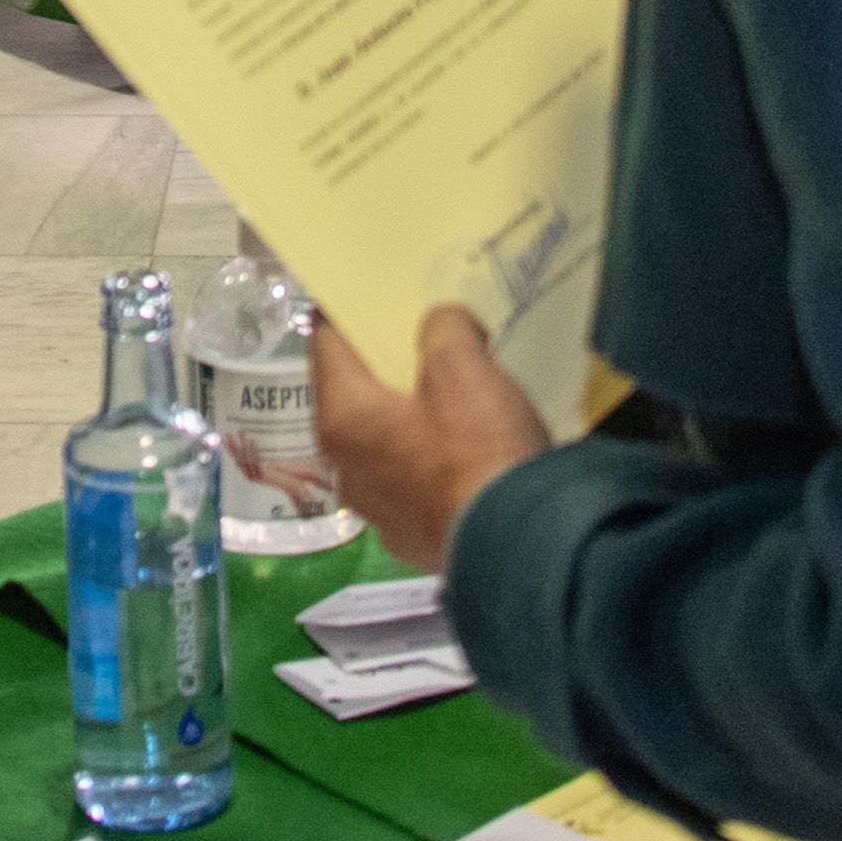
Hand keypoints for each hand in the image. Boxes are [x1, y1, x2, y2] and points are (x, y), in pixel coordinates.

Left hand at [313, 302, 554, 575]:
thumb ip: (443, 327)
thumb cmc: (476, 449)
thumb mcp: (463, 366)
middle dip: (379, 366)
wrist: (517, 547)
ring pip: (380, 444)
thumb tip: (441, 325)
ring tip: (445, 397)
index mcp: (342, 417)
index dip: (343, 312)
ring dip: (403, 418)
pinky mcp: (410, 538)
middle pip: (351, 396)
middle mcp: (344, 466)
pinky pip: (409, 483)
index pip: (324, 344)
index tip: (365, 293)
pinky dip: (425, 461)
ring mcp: (375, 510)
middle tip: (415, 339)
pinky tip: (460, 454)